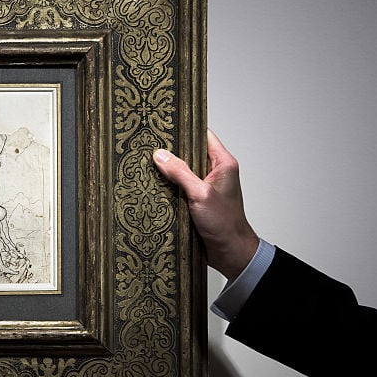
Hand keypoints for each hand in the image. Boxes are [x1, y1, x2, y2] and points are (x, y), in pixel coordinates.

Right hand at [153, 130, 259, 278]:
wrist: (230, 252)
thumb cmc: (225, 224)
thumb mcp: (200, 195)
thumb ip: (180, 173)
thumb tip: (160, 155)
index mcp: (223, 164)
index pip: (203, 134)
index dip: (186, 127)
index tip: (165, 124)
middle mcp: (215, 172)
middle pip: (190, 152)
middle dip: (171, 150)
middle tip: (149, 143)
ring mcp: (205, 186)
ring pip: (183, 170)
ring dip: (168, 170)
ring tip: (146, 162)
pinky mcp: (196, 200)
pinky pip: (180, 187)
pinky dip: (168, 186)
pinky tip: (153, 184)